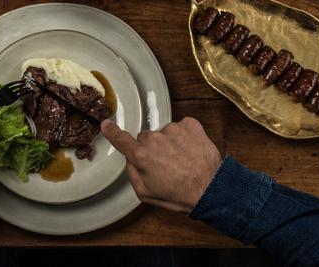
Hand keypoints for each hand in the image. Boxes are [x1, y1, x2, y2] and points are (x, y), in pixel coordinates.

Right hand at [100, 117, 222, 212]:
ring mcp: (173, 129)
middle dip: (153, 149)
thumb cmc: (180, 195)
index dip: (112, 132)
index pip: (121, 140)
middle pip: (146, 139)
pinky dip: (186, 137)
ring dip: (171, 144)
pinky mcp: (190, 125)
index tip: (106, 124)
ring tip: (183, 161)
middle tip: (167, 165)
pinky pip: (182, 127)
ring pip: (165, 134)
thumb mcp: (146, 194)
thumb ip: (132, 174)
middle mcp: (154, 139)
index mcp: (141, 155)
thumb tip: (131, 160)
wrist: (212, 190)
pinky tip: (192, 151)